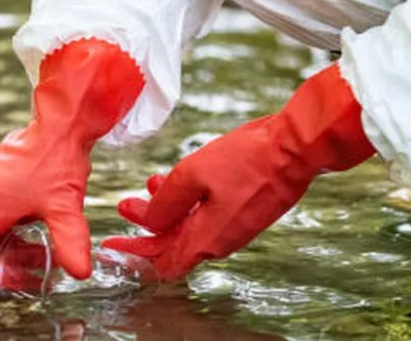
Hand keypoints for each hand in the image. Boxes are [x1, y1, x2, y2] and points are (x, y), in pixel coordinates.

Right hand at [0, 39, 143, 286]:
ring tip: (41, 252)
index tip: (22, 282)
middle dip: (5, 262)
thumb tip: (80, 273)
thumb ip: (70, 243)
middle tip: (35, 269)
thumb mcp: (65, 208)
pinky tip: (37, 231)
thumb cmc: (58, 162)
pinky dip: (11, 229)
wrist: (61, 125)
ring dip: (9, 245)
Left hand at [103, 64, 374, 279]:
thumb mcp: (191, 176)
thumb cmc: (247, 160)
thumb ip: (164, 205)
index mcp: (206, 240)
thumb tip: (147, 224)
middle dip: (148, 224)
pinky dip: (190, 201)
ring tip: (153, 182)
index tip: (115, 241)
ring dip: (169, 209)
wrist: (295, 147)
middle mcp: (222, 240)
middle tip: (127, 204)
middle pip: (175, 244)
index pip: (162, 262)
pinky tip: (182, 177)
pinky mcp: (248, 209)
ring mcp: (237, 225)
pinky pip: (211, 214)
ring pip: (192, 226)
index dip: (135, 253)